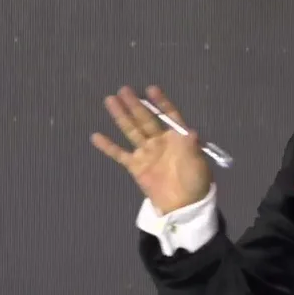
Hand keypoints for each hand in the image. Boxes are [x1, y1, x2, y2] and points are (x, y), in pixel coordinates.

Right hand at [91, 86, 211, 213]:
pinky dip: (108, 146)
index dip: (161, 103)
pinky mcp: (136, 167)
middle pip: (146, 119)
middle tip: (123, 89)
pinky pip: (119, 154)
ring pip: (131, 131)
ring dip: (121, 116)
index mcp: (177, 138)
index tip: (151, 88)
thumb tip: (191, 131)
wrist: (184, 205)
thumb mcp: (197, 162)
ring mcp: (147, 153)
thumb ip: (192, 146)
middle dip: (135, 105)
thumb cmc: (195, 181)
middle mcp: (160, 142)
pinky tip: (96, 136)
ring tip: (110, 100)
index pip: (168, 115)